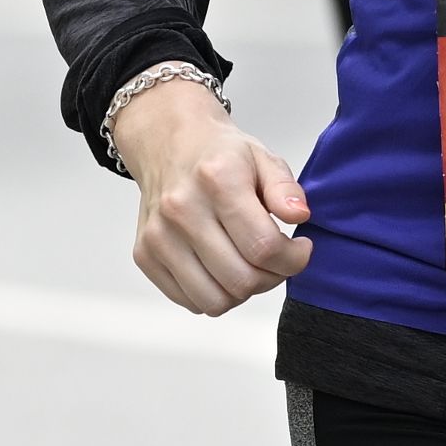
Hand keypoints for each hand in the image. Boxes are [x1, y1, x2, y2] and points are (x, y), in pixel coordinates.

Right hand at [115, 75, 312, 315]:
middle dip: (271, 278)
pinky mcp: (145, 255)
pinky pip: (190, 301)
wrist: (168, 144)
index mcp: (217, 179)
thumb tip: (299, 216)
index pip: (264, 246)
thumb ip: (285, 189)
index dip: (293, 259)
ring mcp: (159, 236)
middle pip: (241, 280)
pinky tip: (221, 268)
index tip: (300, 250)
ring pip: (215, 301)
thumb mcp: (263, 158)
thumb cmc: (219, 156)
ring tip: (248, 266)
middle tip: (276, 260)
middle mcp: (181, 209)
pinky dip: (214, 294)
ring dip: (242, 292)